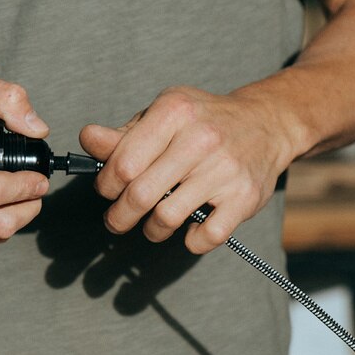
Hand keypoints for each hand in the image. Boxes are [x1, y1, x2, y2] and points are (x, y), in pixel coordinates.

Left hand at [79, 85, 293, 254]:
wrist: (266, 124)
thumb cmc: (204, 122)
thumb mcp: (164, 115)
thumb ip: (125, 135)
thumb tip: (88, 140)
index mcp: (174, 112)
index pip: (123, 163)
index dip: (106, 186)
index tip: (108, 192)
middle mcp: (200, 138)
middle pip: (140, 194)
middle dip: (120, 216)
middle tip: (117, 220)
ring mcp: (224, 170)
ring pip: (167, 218)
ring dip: (151, 231)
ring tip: (152, 226)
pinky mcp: (243, 198)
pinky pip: (206, 237)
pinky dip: (191, 242)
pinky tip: (188, 231)